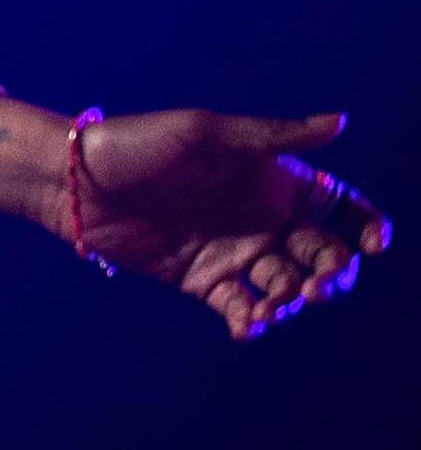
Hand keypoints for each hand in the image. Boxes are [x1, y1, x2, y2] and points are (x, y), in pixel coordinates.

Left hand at [65, 109, 390, 340]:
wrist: (75, 183)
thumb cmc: (139, 143)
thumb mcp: (206, 134)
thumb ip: (273, 136)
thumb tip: (341, 122)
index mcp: (274, 178)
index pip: (342, 207)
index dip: (368, 227)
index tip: (375, 246)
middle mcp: (262, 217)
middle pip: (324, 254)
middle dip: (332, 275)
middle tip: (312, 286)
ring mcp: (234, 250)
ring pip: (286, 286)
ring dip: (292, 301)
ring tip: (273, 307)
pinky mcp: (201, 279)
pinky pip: (240, 307)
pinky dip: (251, 321)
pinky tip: (248, 327)